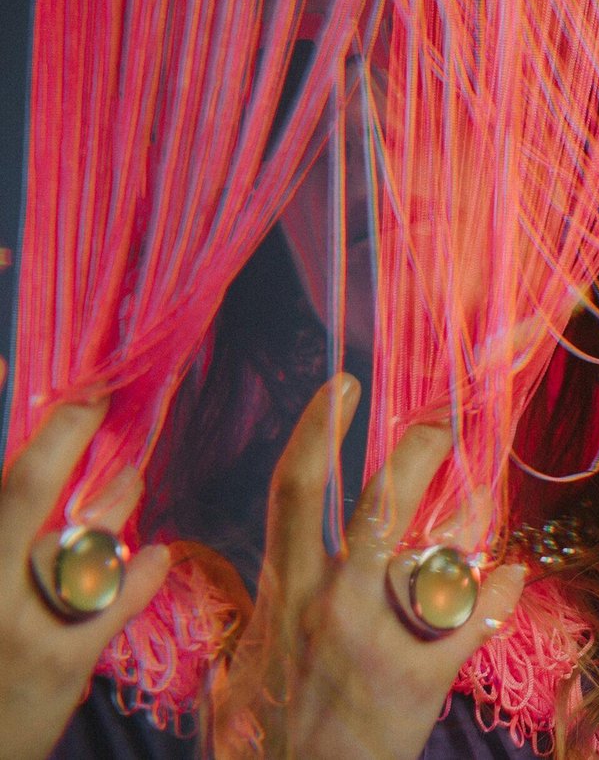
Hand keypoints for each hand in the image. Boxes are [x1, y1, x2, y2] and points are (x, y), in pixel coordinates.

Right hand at [0, 397, 170, 759]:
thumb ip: (8, 529)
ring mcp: (14, 624)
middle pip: (18, 492)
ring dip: (110, 502)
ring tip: (133, 474)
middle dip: (61, 437)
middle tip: (96, 393)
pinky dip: (138, 575)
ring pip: (75, 538)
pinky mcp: (57, 663)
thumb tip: (60, 487)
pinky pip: (112, 600)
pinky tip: (157, 554)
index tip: (2, 361)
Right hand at [209, 375, 526, 759]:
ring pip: (437, 548)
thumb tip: (195, 563)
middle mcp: (334, 602)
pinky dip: (499, 590)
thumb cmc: (262, 742)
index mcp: (286, 591)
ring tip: (487, 491)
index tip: (345, 382)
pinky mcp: (423, 676)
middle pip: (381, 500)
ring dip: (471, 515)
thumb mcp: (234, 668)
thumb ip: (236, 608)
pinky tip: (511, 574)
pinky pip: (477, 615)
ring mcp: (381, 637)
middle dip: (417, 446)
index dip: (320, 429)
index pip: (297, 490)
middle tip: (448, 414)